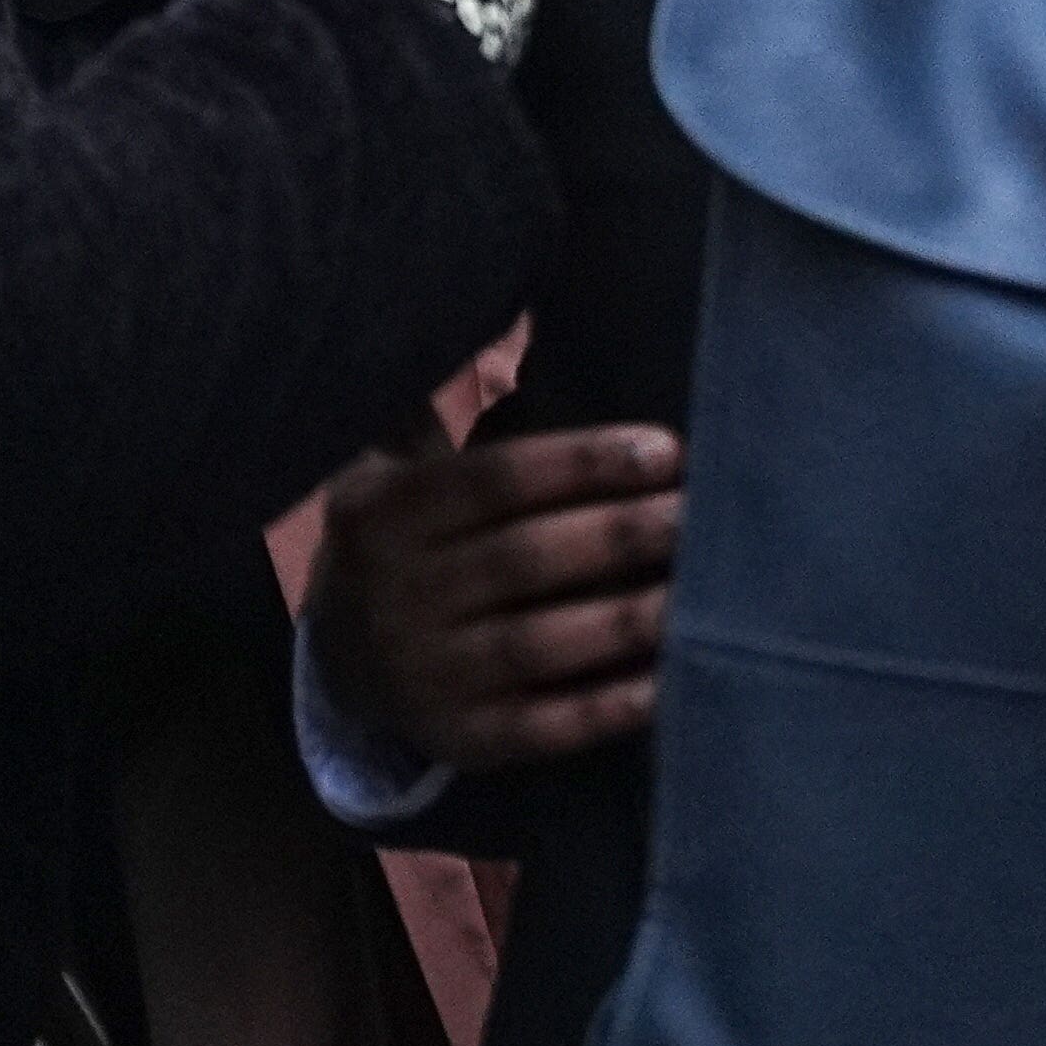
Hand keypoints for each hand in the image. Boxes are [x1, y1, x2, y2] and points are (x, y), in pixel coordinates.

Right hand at [305, 422, 683, 773]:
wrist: (341, 663)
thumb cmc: (407, 540)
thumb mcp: (392, 468)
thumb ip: (437, 404)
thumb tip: (495, 303)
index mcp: (383, 513)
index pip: (494, 482)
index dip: (583, 464)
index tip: (668, 449)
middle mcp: (396, 595)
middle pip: (523, 559)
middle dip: (621, 534)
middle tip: (704, 514)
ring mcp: (426, 675)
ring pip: (536, 644)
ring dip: (625, 619)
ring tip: (703, 592)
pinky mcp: (461, 741)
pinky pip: (542, 727)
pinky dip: (606, 708)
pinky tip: (668, 683)